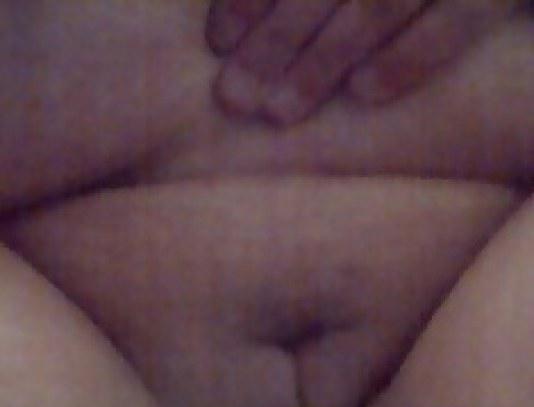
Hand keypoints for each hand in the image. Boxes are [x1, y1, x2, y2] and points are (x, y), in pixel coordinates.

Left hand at [207, 0, 523, 123]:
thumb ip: (306, 1)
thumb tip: (237, 40)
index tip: (218, 43)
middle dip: (273, 41)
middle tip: (233, 97)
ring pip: (375, 7)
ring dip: (322, 62)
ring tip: (278, 112)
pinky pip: (449, 25)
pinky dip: (406, 58)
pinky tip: (362, 94)